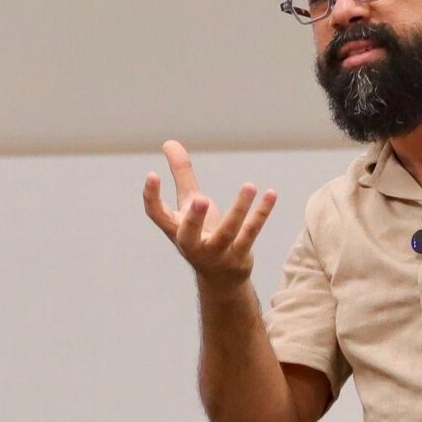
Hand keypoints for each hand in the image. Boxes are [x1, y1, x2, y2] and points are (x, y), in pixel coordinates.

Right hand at [143, 141, 276, 288]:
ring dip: (239, 210)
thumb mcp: (190, 204)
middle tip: (200, 199)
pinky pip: (251, 233)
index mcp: (176, 230)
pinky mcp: (239, 256)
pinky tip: (271, 194)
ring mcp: (216, 253)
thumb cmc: (201, 234)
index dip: (151, 197)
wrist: (220, 279)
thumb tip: (169, 142)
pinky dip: (261, 214)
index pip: (156, 215)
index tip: (152, 174)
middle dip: (194, 219)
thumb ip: (181, 174)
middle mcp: (193, 245)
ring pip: (228, 233)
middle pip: (189, 235)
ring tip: (249, 185)